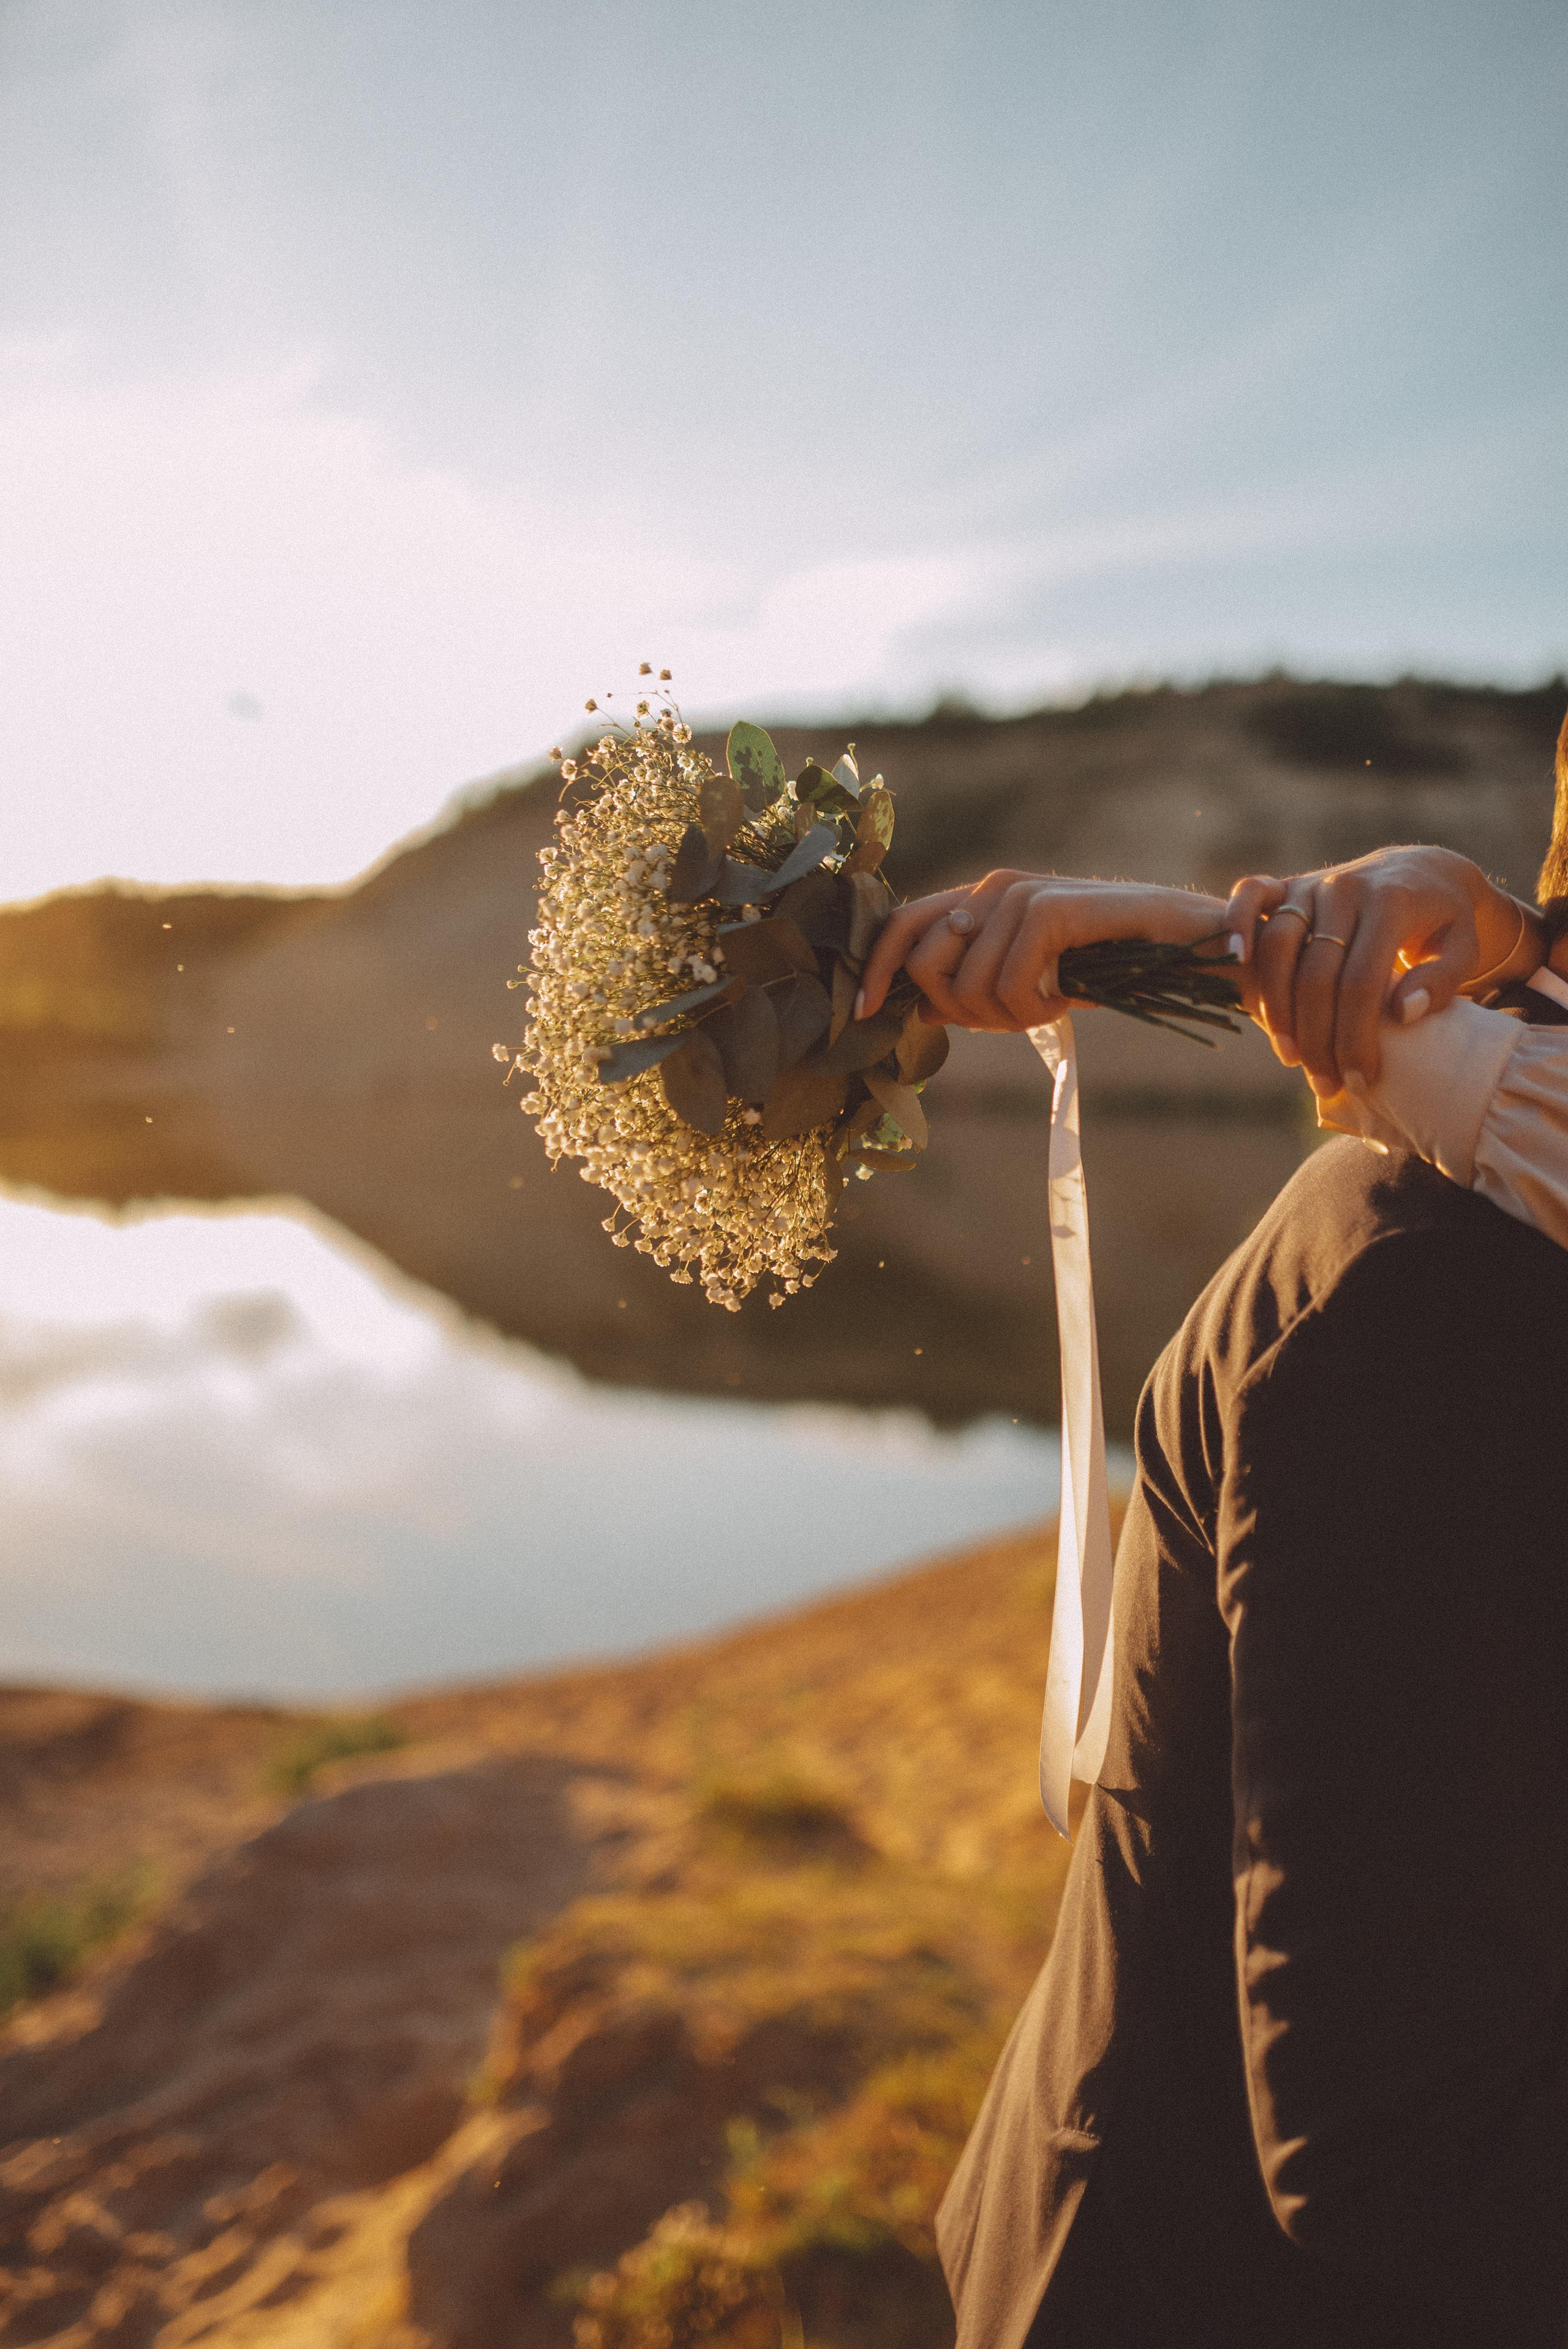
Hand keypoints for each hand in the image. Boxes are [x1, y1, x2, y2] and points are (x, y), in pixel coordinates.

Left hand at [857, 871, 1231, 1031]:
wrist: (1183, 945)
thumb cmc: (1107, 964)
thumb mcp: (1028, 980)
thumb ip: (975, 985)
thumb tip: (918, 1009)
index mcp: (980, 900)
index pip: (901, 926)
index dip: (876, 971)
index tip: (867, 1013)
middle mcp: (991, 888)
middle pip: (925, 966)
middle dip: (963, 1012)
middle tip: (1017, 1016)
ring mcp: (1019, 894)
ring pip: (968, 987)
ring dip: (1010, 1017)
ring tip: (1052, 1003)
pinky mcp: (1048, 909)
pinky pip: (1008, 985)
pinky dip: (1036, 1009)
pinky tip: (1067, 996)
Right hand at [1224, 847, 1540, 1095]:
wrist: (1423, 870)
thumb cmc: (1444, 923)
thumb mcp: (1463, 948)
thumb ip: (1441, 980)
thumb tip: (1401, 1012)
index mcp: (1392, 903)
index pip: (1362, 981)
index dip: (1355, 1037)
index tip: (1358, 1081)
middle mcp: (1347, 889)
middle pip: (1316, 974)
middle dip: (1317, 1038)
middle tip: (1325, 1084)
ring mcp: (1313, 883)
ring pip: (1278, 947)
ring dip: (1277, 1007)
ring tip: (1289, 1056)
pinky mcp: (1290, 883)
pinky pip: (1250, 895)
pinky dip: (1236, 923)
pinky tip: (1234, 960)